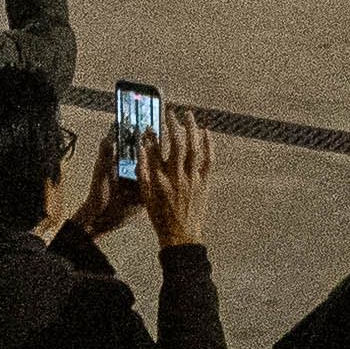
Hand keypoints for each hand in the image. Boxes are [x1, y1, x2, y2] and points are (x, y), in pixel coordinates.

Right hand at [138, 104, 214, 244]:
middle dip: (173, 125)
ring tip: (189, 115)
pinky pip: (208, 159)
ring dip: (191, 129)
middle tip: (171, 112)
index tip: (150, 124)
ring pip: (194, 147)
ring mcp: (193, 179)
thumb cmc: (161, 217)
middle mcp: (177, 176)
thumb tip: (141, 150)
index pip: (155, 150)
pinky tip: (206, 132)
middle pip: (176, 143)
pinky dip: (208, 144)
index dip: (152, 135)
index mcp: (160, 180)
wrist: (181, 236)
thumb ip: (142, 172)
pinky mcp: (204, 182)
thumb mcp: (146, 196)